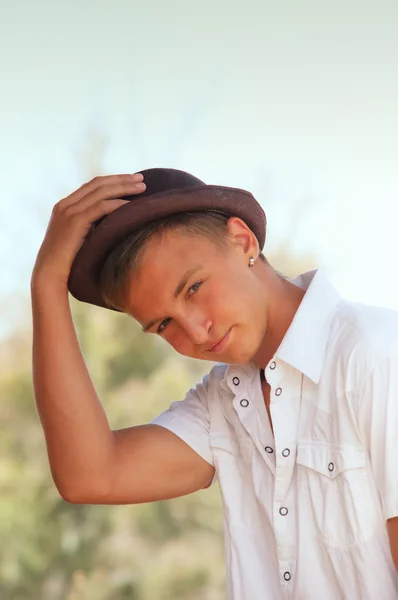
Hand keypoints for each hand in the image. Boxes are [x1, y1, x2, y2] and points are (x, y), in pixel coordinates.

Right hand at [31, 173, 145, 287]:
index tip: (131, 180)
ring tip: (143, 187)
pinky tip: (133, 205)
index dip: (113, 180)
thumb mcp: (79, 238)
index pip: (92, 185)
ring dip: (124, 187)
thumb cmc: (68, 263)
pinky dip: (119, 204)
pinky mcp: (75, 222)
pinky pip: (101, 207)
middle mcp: (65, 205)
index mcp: (65, 206)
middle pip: (98, 184)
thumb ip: (90, 226)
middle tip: (142, 178)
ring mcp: (69, 211)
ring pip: (101, 192)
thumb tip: (116, 222)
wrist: (49, 274)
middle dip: (122, 179)